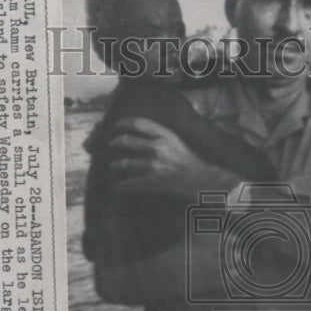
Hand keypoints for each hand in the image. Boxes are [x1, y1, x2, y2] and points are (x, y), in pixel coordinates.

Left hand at [107, 116, 238, 193]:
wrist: (199, 178)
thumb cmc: (186, 158)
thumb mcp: (173, 139)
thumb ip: (157, 133)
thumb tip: (134, 129)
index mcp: (164, 134)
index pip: (137, 123)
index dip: (123, 124)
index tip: (116, 126)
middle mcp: (157, 147)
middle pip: (126, 141)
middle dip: (115, 143)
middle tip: (111, 146)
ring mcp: (154, 165)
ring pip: (125, 163)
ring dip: (115, 165)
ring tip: (113, 166)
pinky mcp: (153, 181)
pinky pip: (131, 183)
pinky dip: (122, 186)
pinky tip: (117, 187)